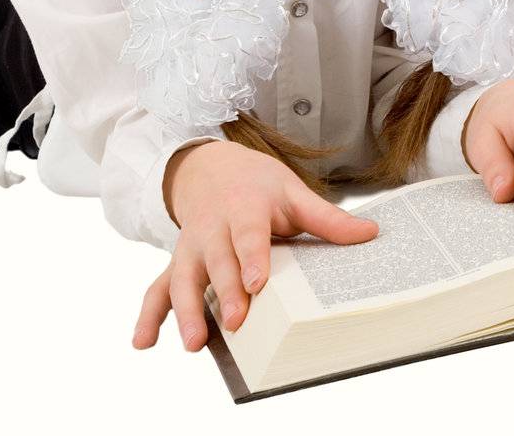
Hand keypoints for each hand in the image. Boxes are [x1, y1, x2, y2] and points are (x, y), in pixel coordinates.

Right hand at [131, 139, 378, 351]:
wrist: (211, 168)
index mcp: (244, 207)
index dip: (251, 259)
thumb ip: (327, 217)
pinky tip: (144, 343)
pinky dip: (149, 316)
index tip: (256, 284)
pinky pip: (158, 289)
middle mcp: (212, 229)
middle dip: (224, 292)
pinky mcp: (177, 264)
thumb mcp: (293, 192)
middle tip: (236, 321)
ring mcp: (190, 248)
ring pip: (182, 279)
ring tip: (195, 344)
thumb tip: (370, 234)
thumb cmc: (258, 185)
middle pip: (217, 262)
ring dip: (185, 311)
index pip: (248, 234)